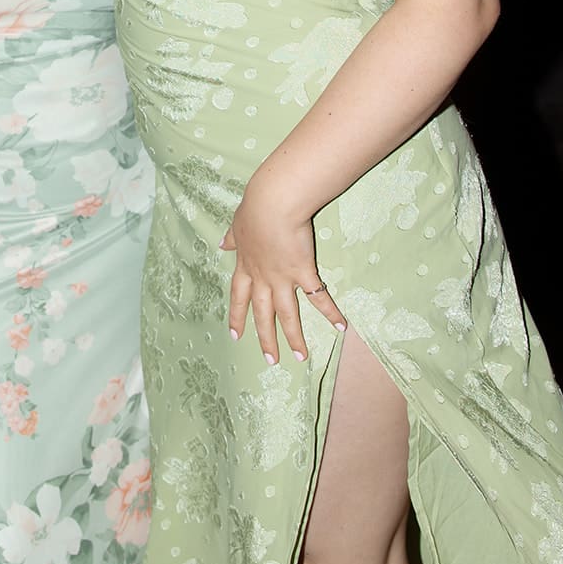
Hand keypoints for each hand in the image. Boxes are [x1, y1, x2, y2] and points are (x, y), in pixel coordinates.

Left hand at [221, 184, 345, 364]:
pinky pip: (318, 297)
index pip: (238, 296)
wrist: (272, 203)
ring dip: (294, 337)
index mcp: (246, 265)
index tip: (235, 335)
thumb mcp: (238, 223)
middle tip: (270, 360)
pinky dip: (330, 312)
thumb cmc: (255, 208)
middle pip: (263, 313)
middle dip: (265, 338)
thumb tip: (222, 244)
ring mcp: (282, 277)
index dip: (237, 315)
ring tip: (302, 357)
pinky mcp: (303, 271)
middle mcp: (262, 277)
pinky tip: (341, 327)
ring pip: (287, 314)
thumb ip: (232, 238)